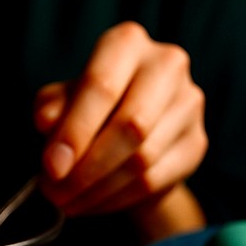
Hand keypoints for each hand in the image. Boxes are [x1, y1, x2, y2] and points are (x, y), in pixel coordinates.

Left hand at [33, 21, 207, 228]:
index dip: (74, 130)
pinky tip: (92, 203)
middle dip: (87, 168)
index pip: (101, 85)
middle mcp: (166, 65)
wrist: (129, 128)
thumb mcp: (60, 99)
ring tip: (67, 201)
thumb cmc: (88, 104)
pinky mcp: (196, 142)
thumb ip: (52, 107)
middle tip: (55, 193)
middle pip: (130, 124)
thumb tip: (48, 123)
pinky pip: (155, 181)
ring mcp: (188, 103)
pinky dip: (117, 199)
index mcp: (127, 42)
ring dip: (98, 189)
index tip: (51, 167)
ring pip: (143, 159)